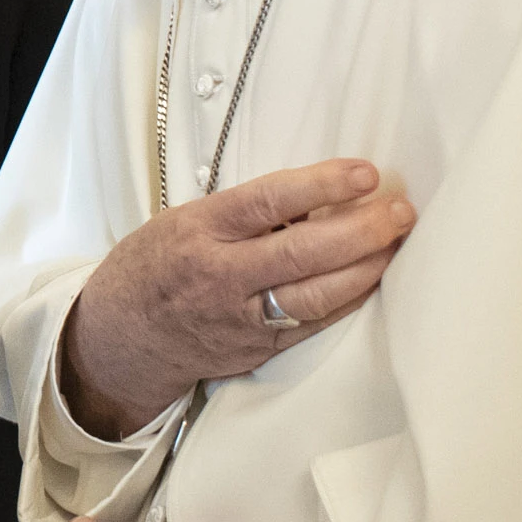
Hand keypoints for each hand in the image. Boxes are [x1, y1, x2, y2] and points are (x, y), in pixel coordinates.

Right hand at [60, 160, 409, 437]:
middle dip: (362, 229)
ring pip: (317, 294)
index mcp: (199, 231)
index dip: (323, 185)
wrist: (121, 339)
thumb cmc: (155, 267)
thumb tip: (315, 196)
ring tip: (397, 241)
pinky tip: (372, 276)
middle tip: (400, 210)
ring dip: (367, 266)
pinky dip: (349, 298)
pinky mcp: (258, 348)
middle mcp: (221, 276)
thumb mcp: (185, 221)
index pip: (270, 201)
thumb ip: (244, 213)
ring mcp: (241, 318)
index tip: (366, 173)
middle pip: (304, 253)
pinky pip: (314, 322)